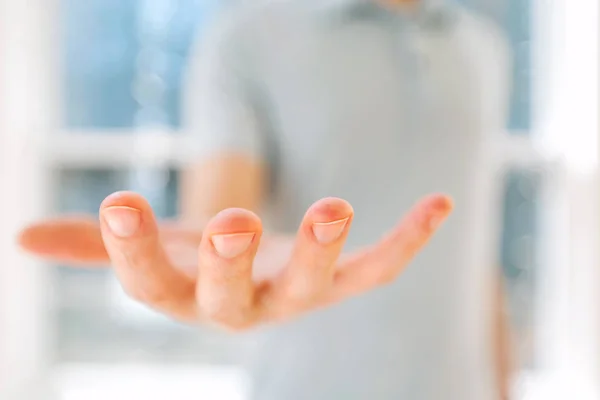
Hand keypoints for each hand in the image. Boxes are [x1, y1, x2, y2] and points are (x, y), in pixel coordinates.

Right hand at [18, 191, 452, 329]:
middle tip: (235, 222)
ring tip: (335, 206)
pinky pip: (380, 266)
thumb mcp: (147, 248)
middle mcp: (244, 308)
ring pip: (315, 286)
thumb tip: (25, 235)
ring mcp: (299, 297)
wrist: (250, 272)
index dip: (130, 249)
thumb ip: (95, 245)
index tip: (119, 201)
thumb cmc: (194, 259)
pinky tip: (439, 203)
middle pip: (233, 298)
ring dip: (326, 248)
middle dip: (232, 261)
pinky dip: (409, 238)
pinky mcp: (343, 277)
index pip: (150, 284)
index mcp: (186, 298)